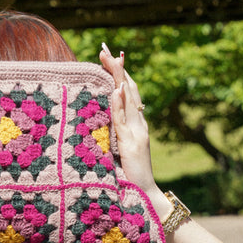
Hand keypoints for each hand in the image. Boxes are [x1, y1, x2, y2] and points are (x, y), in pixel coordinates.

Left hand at [99, 45, 157, 197]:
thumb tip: (97, 126)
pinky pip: (123, 120)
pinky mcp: (131, 143)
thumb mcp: (118, 151)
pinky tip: (115, 88)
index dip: (117, 73)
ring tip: (110, 57)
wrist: (145, 195)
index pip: (125, 92)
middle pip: (127, 88)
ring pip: (127, 98)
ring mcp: (136, 132)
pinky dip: (120, 103)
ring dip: (118, 77)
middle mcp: (138, 124)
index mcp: (134, 124)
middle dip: (116, 67)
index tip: (107, 55)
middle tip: (105, 47)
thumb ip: (111, 136)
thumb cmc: (129, 177)